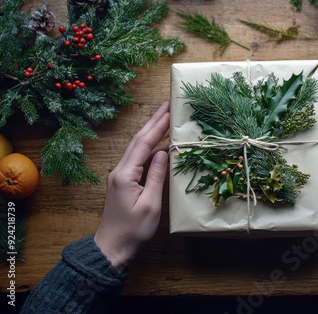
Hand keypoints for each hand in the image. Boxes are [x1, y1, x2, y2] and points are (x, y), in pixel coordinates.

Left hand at [94, 101, 170, 269]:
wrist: (113, 247)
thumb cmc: (133, 230)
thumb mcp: (151, 205)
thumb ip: (157, 176)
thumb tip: (164, 152)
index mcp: (126, 175)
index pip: (144, 143)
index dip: (158, 125)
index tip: (170, 109)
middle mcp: (121, 170)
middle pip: (139, 140)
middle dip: (154, 121)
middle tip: (168, 104)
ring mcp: (121, 175)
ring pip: (138, 147)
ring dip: (152, 131)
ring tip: (167, 118)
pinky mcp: (125, 181)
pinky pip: (140, 159)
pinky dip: (152, 147)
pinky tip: (162, 144)